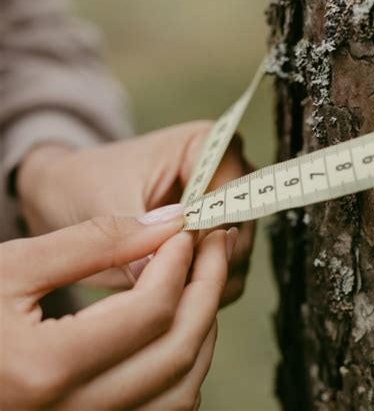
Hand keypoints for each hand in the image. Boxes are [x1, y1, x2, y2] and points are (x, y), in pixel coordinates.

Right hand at [0, 211, 235, 408]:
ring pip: (183, 387)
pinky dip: (185, 364)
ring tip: (203, 279)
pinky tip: (181, 325)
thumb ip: (93, 242)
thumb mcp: (13, 266)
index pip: (152, 310)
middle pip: (179, 349)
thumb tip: (164, 223)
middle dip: (209, 287)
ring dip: (203, 327)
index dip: (179, 261)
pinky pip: (165, 409)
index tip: (187, 229)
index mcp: (43, 371)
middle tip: (217, 245)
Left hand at [17, 122, 253, 304]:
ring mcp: (223, 205)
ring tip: (165, 286)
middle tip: (168, 280)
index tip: (175, 258)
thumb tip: (161, 282)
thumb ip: (136, 237)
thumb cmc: (87, 183)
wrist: (72, 193)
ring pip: (238, 252)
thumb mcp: (104, 203)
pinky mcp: (214, 234)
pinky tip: (171, 289)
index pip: (231, 195)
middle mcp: (224, 172)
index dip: (207, 233)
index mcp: (206, 144)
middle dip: (207, 260)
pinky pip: (225, 268)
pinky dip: (202, 285)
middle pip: (242, 226)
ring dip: (206, 277)